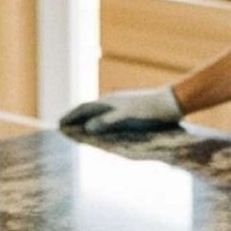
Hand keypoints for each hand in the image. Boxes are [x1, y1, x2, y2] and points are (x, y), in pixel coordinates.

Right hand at [58, 86, 183, 134]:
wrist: (172, 102)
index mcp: (108, 102)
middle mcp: (112, 101)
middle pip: (88, 109)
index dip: (70, 117)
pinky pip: (108, 114)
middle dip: (75, 118)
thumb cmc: (149, 112)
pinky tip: (104, 127)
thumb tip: (87, 128)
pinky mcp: (130, 108)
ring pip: (98, 111)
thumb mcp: (126, 118)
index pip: (83, 109)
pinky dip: (99, 121)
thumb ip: (106, 123)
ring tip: (80, 128)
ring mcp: (121, 104)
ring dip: (87, 119)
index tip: (58, 125)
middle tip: (64, 127)